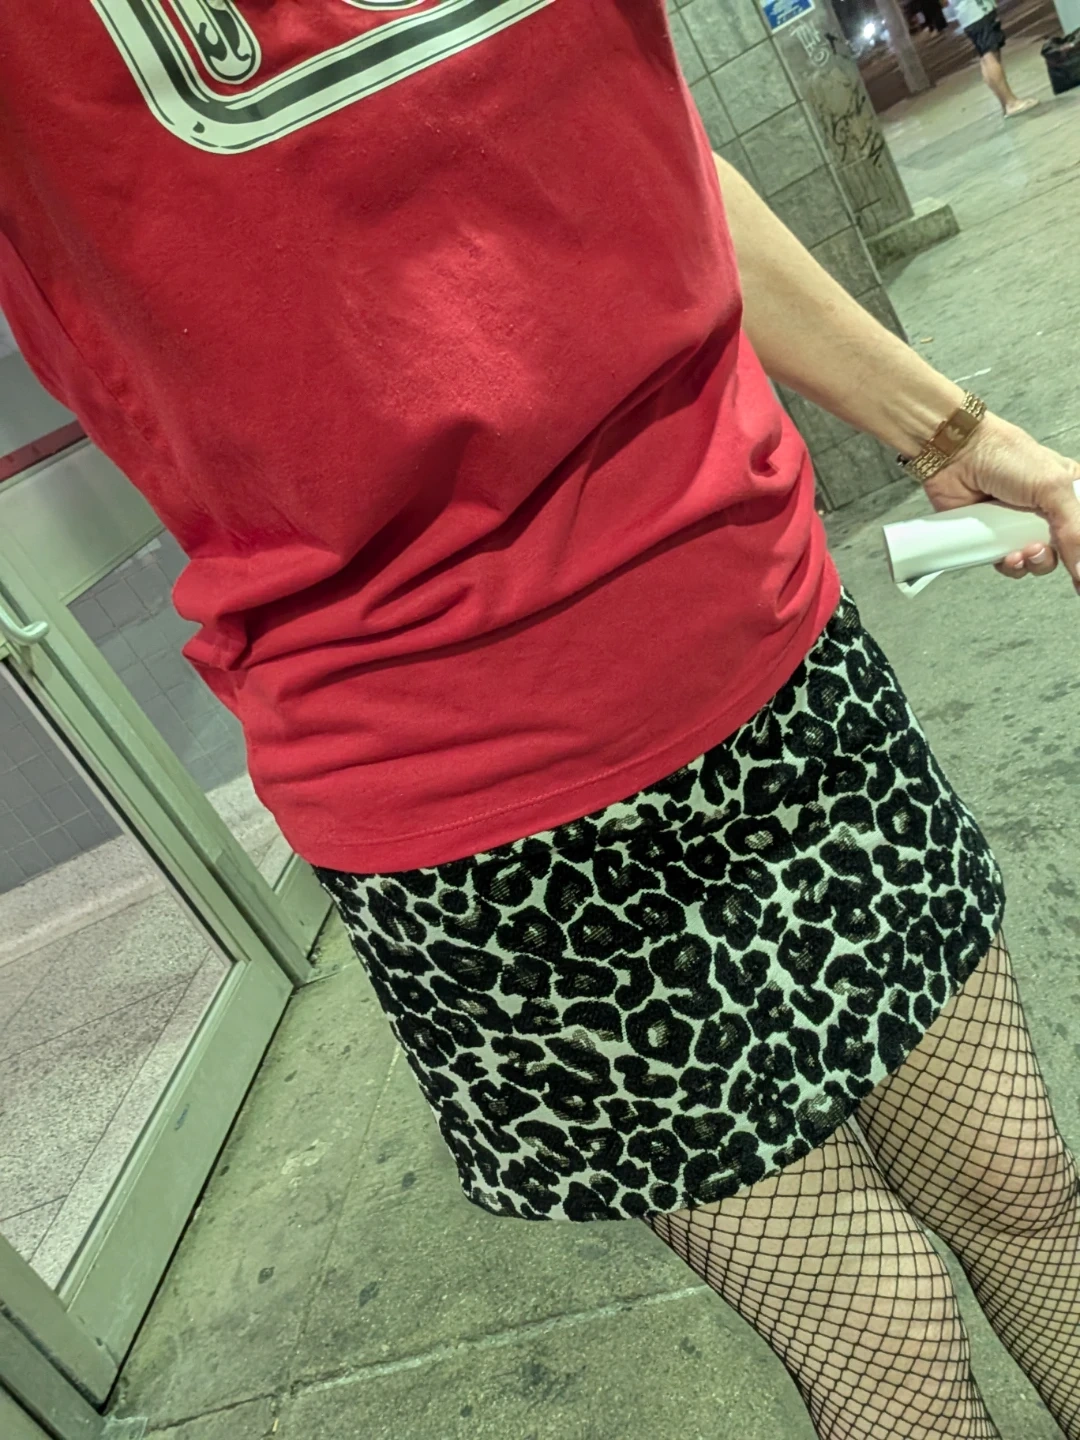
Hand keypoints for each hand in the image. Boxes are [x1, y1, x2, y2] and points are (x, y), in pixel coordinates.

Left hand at [920, 414, 1079, 592]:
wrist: (956, 457)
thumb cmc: (1004, 456)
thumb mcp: (1052, 486)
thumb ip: (1074, 529)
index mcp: (1068, 491)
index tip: (1077, 557)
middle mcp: (1047, 510)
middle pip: (1065, 549)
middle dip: (1054, 556)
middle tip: (1039, 549)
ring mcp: (1019, 524)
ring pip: (1038, 561)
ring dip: (1032, 563)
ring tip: (1021, 553)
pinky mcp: (994, 536)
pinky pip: (1010, 564)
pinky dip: (1010, 566)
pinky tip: (1004, 556)